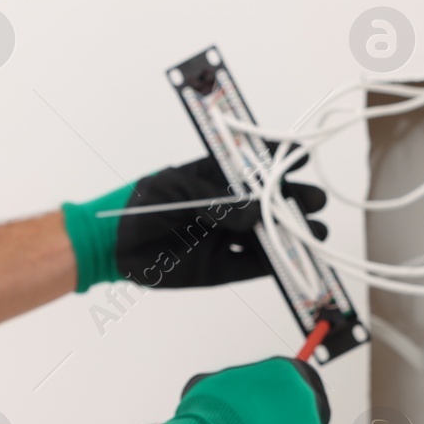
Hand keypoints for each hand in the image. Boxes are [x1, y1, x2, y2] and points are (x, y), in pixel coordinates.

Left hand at [60, 152, 327, 292]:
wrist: (109, 248)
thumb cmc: (137, 208)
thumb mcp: (177, 194)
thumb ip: (218, 203)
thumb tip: (258, 212)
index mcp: (213, 179)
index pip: (252, 166)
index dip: (277, 160)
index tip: (300, 156)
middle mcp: (223, 208)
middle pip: (267, 203)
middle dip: (292, 200)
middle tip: (313, 201)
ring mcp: (223, 237)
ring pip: (266, 235)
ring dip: (290, 234)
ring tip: (314, 233)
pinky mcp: (219, 267)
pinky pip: (253, 265)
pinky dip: (276, 264)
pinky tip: (295, 259)